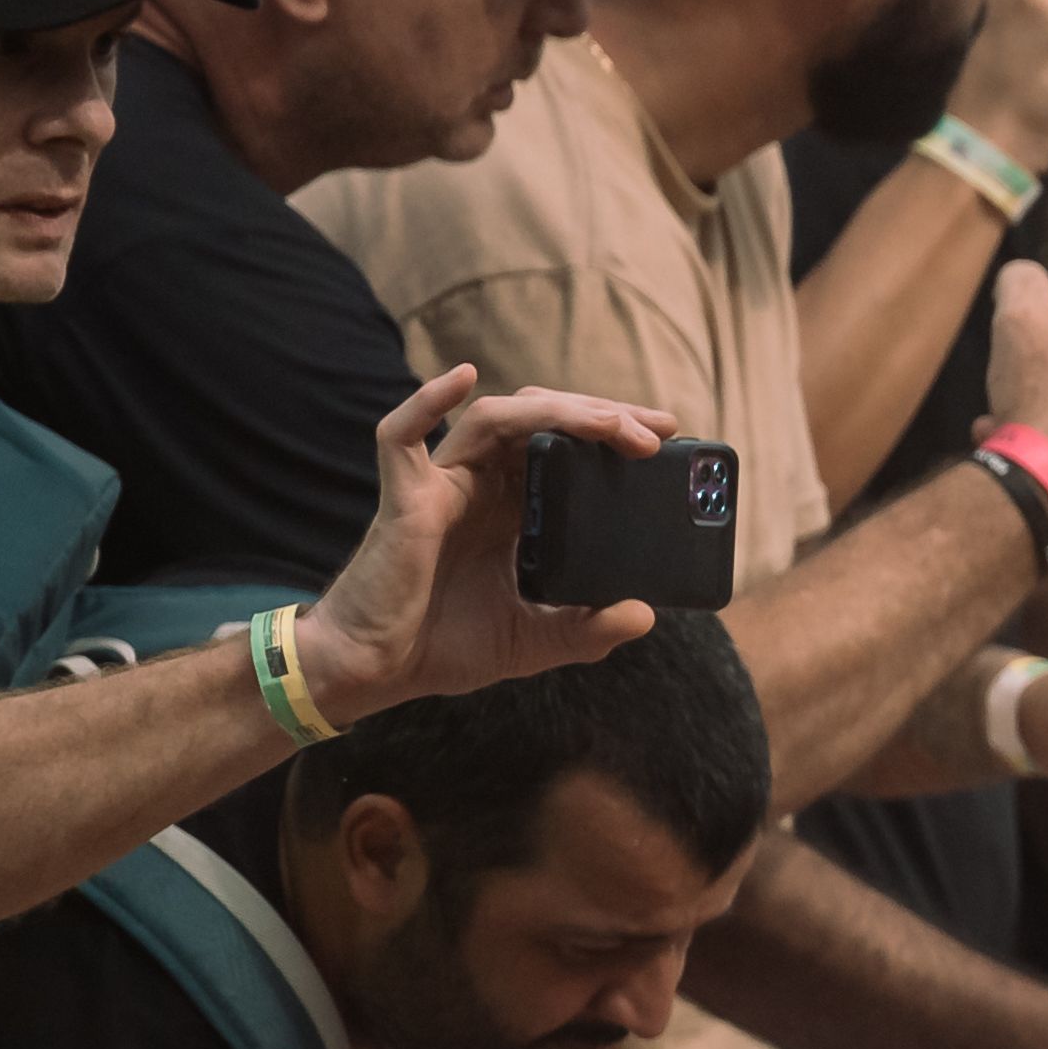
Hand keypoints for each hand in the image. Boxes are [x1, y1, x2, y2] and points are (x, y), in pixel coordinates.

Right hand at [288, 370, 686, 716]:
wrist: (380, 671)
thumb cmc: (448, 647)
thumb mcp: (538, 640)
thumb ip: (590, 630)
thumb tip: (645, 614)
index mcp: (516, 509)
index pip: (569, 448)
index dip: (613, 433)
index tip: (666, 436)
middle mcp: (482, 487)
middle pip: (542, 422)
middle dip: (600, 415)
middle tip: (657, 428)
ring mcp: (442, 487)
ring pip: (496, 419)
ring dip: (555, 410)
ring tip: (611, 423)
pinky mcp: (404, 499)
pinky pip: (401, 437)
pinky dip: (426, 401)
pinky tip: (461, 377)